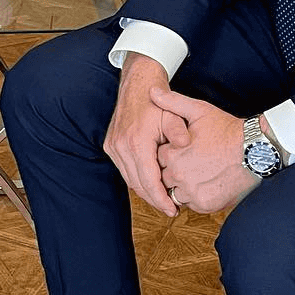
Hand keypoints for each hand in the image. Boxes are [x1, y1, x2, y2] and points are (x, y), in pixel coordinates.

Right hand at [104, 53, 178, 217]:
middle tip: (171, 209)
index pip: (148, 180)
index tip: (172, 210)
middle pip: (137, 184)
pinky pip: (125, 170)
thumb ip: (179, 130)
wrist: (137, 84)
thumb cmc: (157, 100)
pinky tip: (151, 183)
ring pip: (130, 179)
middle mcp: (121, 146)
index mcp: (136, 141)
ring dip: (145, 191)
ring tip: (163, 200)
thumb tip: (184, 144)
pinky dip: (137, 179)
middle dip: (154, 200)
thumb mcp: (173, 113)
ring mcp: (113, 146)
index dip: (161, 199)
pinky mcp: (111, 145)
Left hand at [152, 87, 261, 214]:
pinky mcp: (206, 204)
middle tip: (193, 160)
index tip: (183, 148)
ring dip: (183, 185)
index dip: (170, 152)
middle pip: (165, 177)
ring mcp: (192, 193)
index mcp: (173, 154)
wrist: (256, 150)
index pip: (158, 158)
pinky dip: (196, 196)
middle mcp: (179, 176)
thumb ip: (172, 102)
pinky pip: (192, 204)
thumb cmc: (228, 129)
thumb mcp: (199, 110)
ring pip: (176, 193)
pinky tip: (207, 182)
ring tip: (199, 171)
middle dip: (174, 170)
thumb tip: (151, 91)